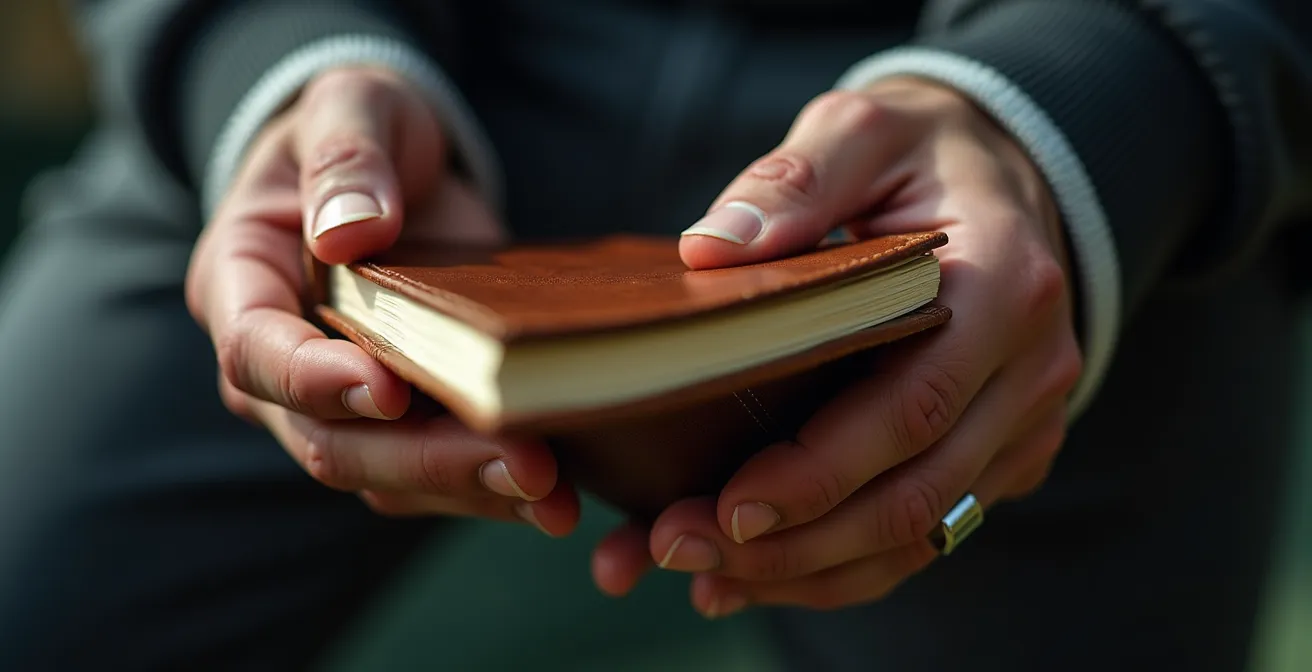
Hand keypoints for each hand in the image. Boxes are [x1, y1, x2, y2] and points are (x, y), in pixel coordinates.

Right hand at [185, 68, 577, 534]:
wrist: (389, 170)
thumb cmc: (359, 130)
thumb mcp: (352, 107)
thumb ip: (345, 159)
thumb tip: (350, 234)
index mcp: (241, 283)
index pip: (256, 352)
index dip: (315, 381)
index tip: (388, 389)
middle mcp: (279, 365)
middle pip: (330, 441)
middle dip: (423, 459)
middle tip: (520, 464)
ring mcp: (341, 404)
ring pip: (386, 475)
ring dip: (468, 488)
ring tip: (552, 494)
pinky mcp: (404, 421)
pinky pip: (435, 473)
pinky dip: (492, 488)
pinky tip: (559, 493)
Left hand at [592, 78, 1081, 612]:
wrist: (1004, 178)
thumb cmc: (922, 153)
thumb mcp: (863, 129)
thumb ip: (795, 178)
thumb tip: (710, 249)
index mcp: (1006, 286)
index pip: (915, 405)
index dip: (822, 471)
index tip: (727, 509)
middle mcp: (1031, 370)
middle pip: (916, 493)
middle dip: (795, 542)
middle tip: (678, 548)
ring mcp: (1023, 423)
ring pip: (921, 534)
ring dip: (808, 571)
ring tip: (701, 581)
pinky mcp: (1000, 454)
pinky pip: (925, 533)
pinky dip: (840, 567)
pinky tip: (752, 580)